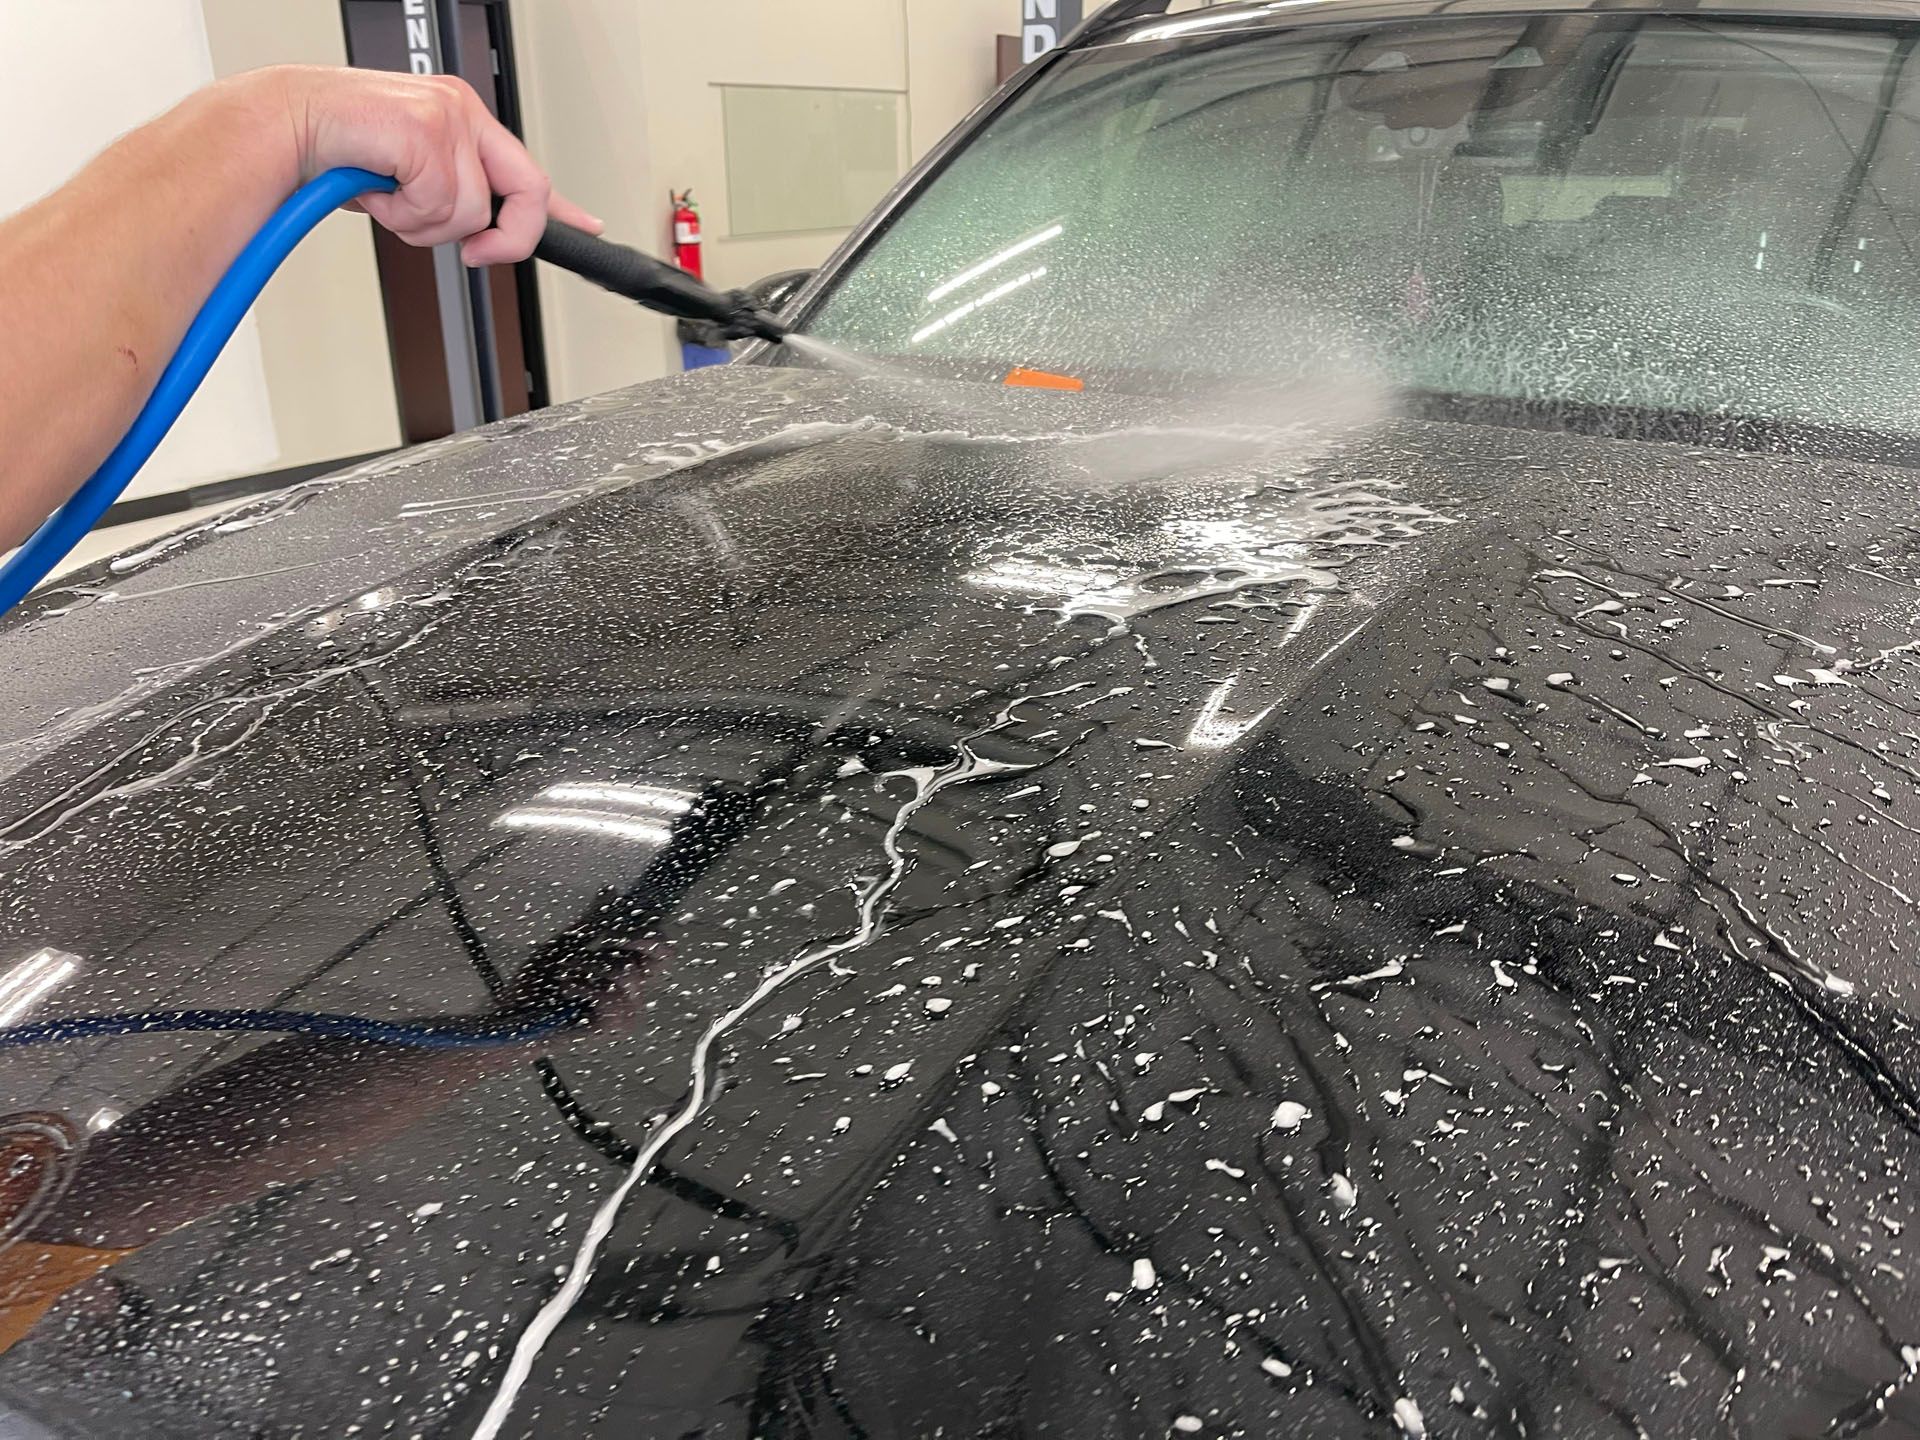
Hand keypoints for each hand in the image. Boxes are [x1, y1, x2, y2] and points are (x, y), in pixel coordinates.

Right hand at [252, 64, 602, 265]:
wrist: (284, 127)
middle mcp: (461, 110)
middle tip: (474, 251)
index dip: (561, 208)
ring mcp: (447, 117)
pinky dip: (405, 215)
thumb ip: (448, 200)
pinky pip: (441, 206)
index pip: (525, 170)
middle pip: (527, 192)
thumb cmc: (336, 150)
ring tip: (389, 197)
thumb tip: (477, 235)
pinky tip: (379, 189)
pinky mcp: (427, 131)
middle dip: (503, 238)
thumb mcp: (406, 182)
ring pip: (473, 212)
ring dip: (425, 224)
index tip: (587, 227)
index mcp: (460, 117)